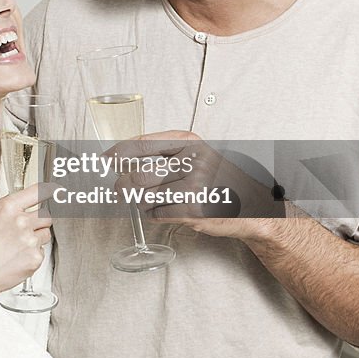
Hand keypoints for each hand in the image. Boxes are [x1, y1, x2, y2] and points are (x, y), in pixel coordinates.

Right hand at [0, 184, 52, 295]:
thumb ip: (9, 212)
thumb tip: (24, 210)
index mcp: (8, 207)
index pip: (38, 192)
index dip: (49, 191)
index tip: (55, 191)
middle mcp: (21, 221)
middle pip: (47, 215)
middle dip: (40, 221)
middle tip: (29, 229)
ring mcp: (30, 240)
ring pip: (46, 234)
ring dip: (37, 238)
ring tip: (18, 247)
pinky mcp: (35, 258)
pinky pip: (41, 252)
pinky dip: (32, 255)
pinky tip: (17, 258)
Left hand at [111, 131, 281, 239]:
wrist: (254, 205)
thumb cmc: (219, 179)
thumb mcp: (198, 155)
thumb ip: (166, 154)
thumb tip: (122, 160)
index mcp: (191, 142)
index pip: (144, 144)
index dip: (118, 154)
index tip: (104, 161)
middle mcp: (193, 161)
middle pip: (140, 175)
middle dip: (123, 185)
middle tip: (118, 190)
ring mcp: (196, 187)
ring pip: (146, 197)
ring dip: (139, 202)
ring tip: (146, 201)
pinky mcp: (196, 211)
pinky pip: (158, 214)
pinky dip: (153, 215)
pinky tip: (162, 211)